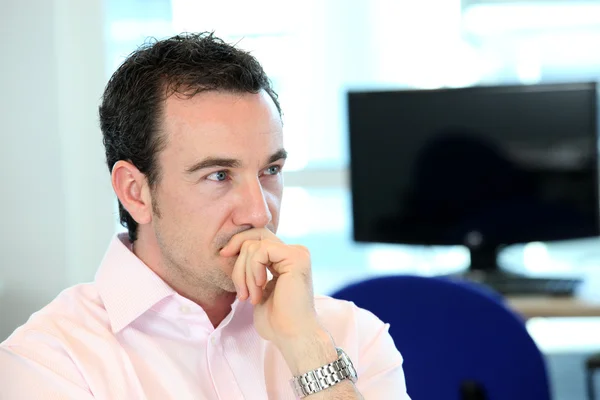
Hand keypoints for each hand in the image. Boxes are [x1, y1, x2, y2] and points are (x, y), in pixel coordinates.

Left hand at [219, 228, 321, 345]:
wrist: (292, 336)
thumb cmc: (275, 320)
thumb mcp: (257, 287)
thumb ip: (252, 267)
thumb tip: (233, 249)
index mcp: (286, 258)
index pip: (257, 238)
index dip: (238, 243)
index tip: (224, 256)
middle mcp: (294, 252)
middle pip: (255, 236)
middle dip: (238, 258)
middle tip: (239, 288)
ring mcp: (297, 253)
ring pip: (254, 246)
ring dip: (244, 274)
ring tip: (250, 296)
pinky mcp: (296, 257)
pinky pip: (261, 251)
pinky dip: (252, 271)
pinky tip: (259, 289)